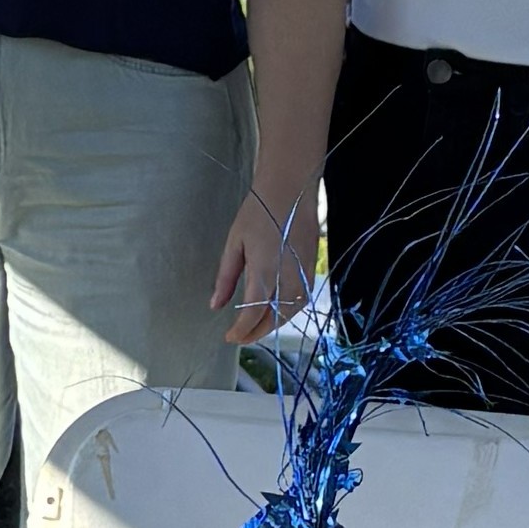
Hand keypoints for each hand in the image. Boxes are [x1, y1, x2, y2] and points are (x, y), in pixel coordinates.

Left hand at [214, 190, 313, 343]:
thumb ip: (226, 278)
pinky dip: (288, 312)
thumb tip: (216, 305)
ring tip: (256, 327)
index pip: (253, 315)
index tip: (230, 337)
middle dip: (256, 333)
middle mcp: (286, 279)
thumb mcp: (234, 244)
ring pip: (290, 313)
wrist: (291, 190)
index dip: (241, 331)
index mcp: (264, 273)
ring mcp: (303, 276)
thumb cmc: (259, 212)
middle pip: (273, 319)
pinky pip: (301, 301)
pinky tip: (276, 311)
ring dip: (273, 324)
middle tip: (240, 337)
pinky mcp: (312, 270)